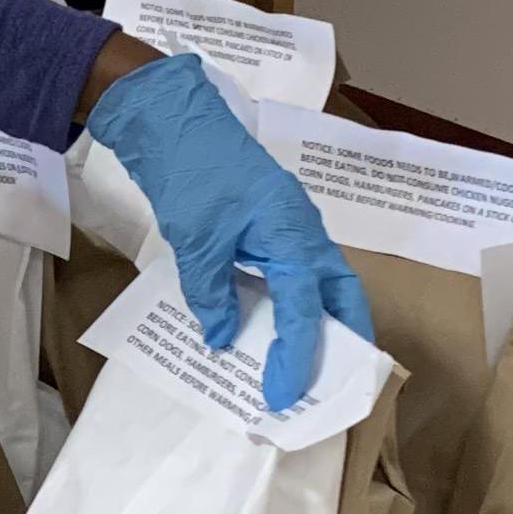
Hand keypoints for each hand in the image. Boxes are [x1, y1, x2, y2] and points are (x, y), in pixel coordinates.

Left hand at [84, 53, 373, 410]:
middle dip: (340, 344)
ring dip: (314, 327)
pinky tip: (264, 329)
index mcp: (294, 233)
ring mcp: (290, 228)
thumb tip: (221, 339)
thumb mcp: (196, 239)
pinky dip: (285, 306)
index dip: (297, 359)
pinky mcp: (269, 227)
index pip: (305, 310)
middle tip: (327, 388)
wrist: (172, 116)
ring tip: (300, 370)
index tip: (282, 398)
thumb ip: (212, 293)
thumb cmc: (192, 170)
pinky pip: (290, 276)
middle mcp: (304, 233)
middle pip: (340, 297)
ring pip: (318, 287)